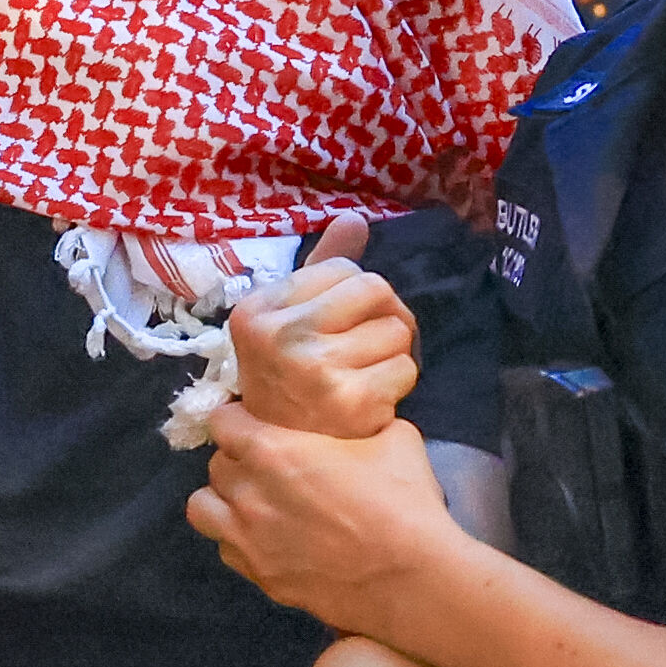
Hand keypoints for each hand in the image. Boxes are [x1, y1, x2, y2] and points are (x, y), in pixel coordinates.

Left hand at [188, 397, 463, 644]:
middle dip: (237, 459)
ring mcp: (249, 540)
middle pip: (215, 465)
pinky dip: (238, 540)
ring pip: (203, 509)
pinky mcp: (261, 577)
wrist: (412, 578)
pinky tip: (268, 538)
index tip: (255, 422)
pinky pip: (227, 550)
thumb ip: (360, 424)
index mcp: (272, 451)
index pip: (222, 421)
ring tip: (253, 502)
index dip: (238, 418)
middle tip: (267, 464)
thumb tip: (364, 418)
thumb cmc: (405, 503)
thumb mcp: (393, 438)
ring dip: (223, 500)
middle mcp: (248, 494)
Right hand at [227, 213, 415, 439]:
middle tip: (366, 343)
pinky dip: (399, 381)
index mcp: (258, 310)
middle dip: (382, 313)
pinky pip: (407, 368)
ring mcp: (316, 370)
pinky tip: (372, 395)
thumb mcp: (290, 316)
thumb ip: (322, 266)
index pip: (345, 268)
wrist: (284, 450)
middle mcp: (281, 336)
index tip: (336, 325)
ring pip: (397, 329)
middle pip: (376, 289)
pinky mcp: (350, 402)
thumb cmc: (290, 374)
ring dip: (393, 349)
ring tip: (366, 370)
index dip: (353, 295)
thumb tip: (354, 217)